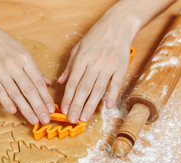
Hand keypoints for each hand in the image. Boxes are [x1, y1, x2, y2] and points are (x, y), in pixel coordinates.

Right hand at [0, 22, 54, 124]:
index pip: (38, 82)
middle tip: (46, 119)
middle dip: (39, 106)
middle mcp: (13, 65)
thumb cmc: (4, 44)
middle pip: (29, 90)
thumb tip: (47, 84)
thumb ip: (35, 69)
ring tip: (33, 120)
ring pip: (15, 94)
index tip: (52, 109)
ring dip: (26, 109)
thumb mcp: (23, 52)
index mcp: (25, 59)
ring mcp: (0, 71)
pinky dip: (7, 102)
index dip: (46, 97)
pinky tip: (14, 111)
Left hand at [57, 9, 138, 123]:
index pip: (72, 82)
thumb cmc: (95, 37)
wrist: (117, 25)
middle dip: (77, 105)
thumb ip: (69, 67)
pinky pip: (116, 84)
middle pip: (84, 88)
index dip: (67, 98)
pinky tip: (108, 107)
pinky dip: (112, 95)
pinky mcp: (121, 68)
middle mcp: (94, 63)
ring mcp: (109, 66)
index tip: (64, 110)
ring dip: (90, 105)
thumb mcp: (78, 48)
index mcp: (81, 59)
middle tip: (72, 119)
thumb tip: (59, 83)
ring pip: (98, 89)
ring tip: (84, 118)